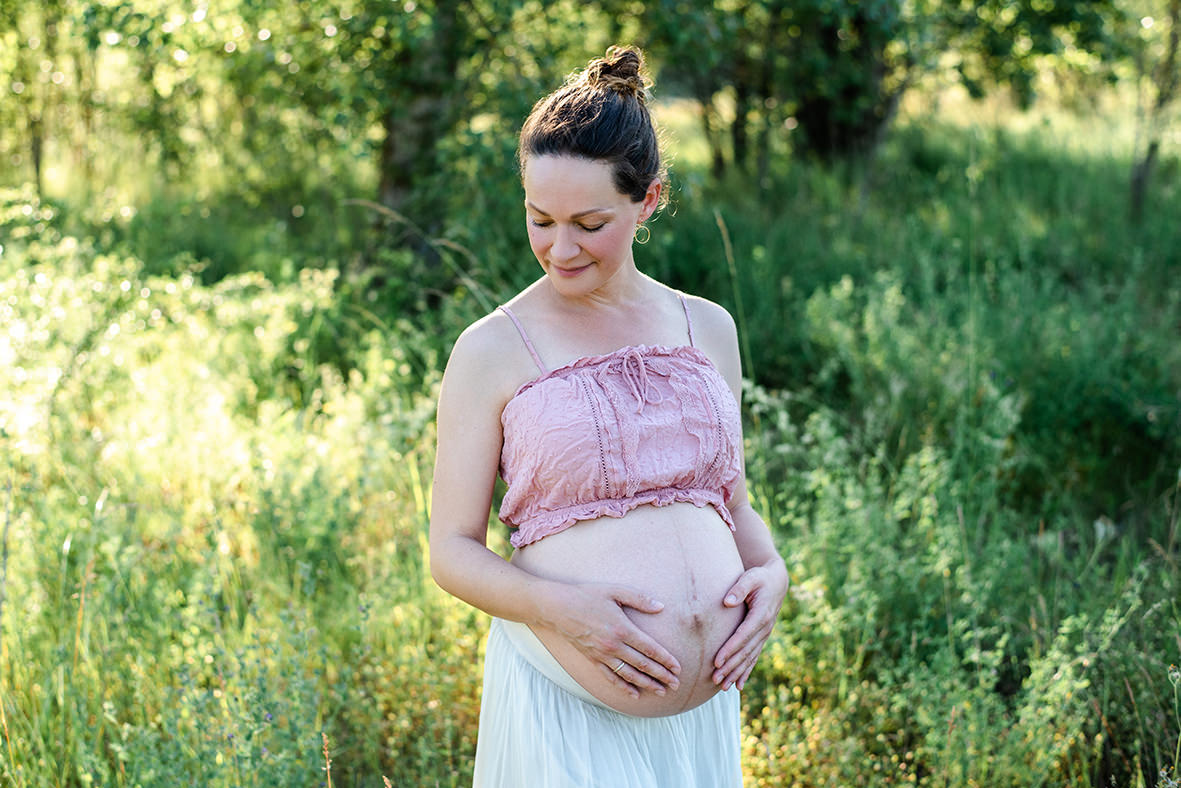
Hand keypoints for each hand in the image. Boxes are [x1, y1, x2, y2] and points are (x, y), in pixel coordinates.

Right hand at [544, 582, 680, 698]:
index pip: (650, 648)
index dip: (666, 659)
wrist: (558, 607)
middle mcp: (614, 645)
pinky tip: (634, 694)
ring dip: (647, 684)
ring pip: (629, 674)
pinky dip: (624, 687)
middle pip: (643, 664)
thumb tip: (661, 607)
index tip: (679, 668)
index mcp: (623, 628)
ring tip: (662, 691)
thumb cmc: (587, 595)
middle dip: (662, 675)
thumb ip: (639, 599)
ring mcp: (602, 655)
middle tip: (676, 685)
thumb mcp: (615, 590)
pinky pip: (611, 677)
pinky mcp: (593, 659)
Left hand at [712, 559, 788, 690]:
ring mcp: (764, 635)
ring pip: (749, 658)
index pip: (742, 636)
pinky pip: (754, 657)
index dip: (729, 650)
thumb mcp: (751, 577)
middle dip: (730, 667)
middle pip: (745, 652)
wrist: (776, 581)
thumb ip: (739, 588)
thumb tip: (727, 602)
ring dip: (736, 673)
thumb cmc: (760, 578)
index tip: (716, 661)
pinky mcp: (761, 637)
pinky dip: (746, 671)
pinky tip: (738, 685)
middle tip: (715, 679)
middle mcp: (764, 628)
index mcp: (761, 615)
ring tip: (722, 686)